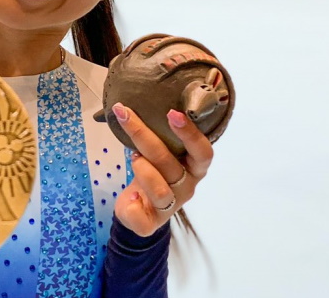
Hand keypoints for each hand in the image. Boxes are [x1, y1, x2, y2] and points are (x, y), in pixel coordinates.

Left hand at [111, 103, 213, 236]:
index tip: (173, 113)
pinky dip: (133, 206)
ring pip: (160, 189)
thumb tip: (138, 105)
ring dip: (142, 169)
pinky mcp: (150, 223)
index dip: (190, 134)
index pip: (202, 153)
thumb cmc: (153, 172)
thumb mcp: (160, 153)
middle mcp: (186, 187)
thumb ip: (160, 135)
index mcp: (194, 169)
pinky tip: (130, 196)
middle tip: (126, 114)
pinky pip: (142, 218)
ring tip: (133, 157)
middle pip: (170, 163)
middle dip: (144, 135)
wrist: (138, 208)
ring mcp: (170, 207)